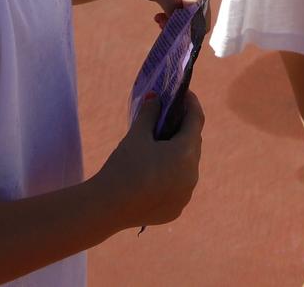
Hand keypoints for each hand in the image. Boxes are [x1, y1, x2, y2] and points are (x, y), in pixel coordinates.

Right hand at [101, 95, 203, 227]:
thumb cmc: (124, 166)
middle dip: (183, 129)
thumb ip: (150, 113)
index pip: (196, 120)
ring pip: (187, 167)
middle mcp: (192, 174)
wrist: (107, 207)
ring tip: (162, 146)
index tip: (185, 94)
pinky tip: (156, 172)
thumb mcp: (137, 135)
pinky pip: (178, 187)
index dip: (191, 103)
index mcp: (186, 153)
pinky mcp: (175, 209)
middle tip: (170, 117)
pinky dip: (172, 176)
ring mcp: (185, 195)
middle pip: (193, 144)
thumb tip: (156, 97)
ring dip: (179, 155)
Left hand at [128, 0, 209, 25]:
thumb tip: (184, 25)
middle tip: (161, 25)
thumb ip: (171, 6)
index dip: (185, 27)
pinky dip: (178, 21)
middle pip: (201, 19)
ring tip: (159, 19)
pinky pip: (191, 16)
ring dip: (178, 26)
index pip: (198, 13)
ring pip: (196, 20)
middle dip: (182, 29)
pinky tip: (162, 17)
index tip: (167, 31)